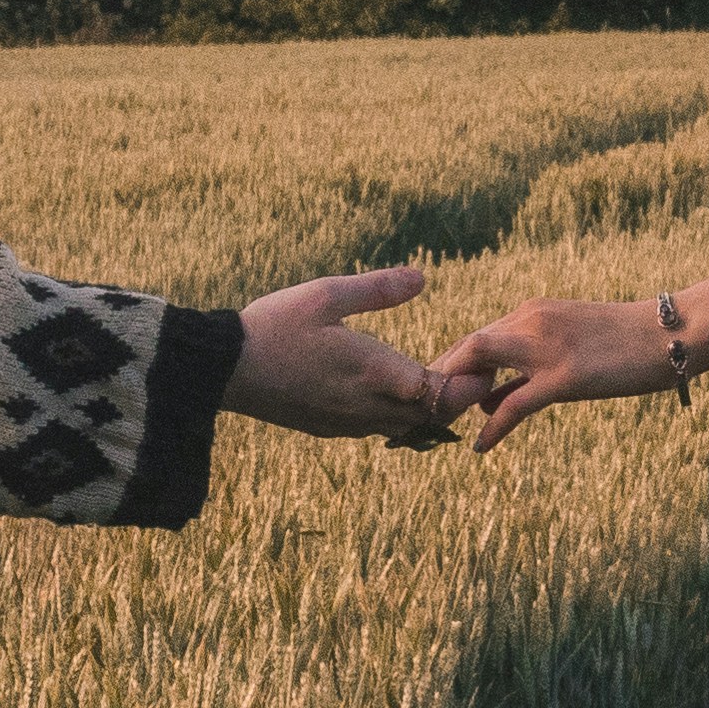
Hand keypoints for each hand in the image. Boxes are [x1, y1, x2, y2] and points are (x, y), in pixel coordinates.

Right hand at [225, 269, 474, 444]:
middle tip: (472, 375)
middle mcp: (366, 406)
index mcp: (373, 372)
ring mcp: (346, 423)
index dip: (468, 384)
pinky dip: (396, 417)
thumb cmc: (275, 325)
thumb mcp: (325, 294)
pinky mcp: (327, 429)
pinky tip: (389, 395)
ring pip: (405, 427)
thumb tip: (422, 277)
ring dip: (425, 410)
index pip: (440, 392)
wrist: (225, 369)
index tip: (483, 367)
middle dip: (454, 399)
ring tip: (435, 383)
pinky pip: (377, 430)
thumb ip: (377, 289)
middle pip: (430, 416)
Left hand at [446, 296, 687, 451]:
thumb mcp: (568, 344)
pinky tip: (480, 447)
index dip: (449, 368)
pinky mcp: (564, 376)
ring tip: (442, 427)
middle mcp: (530, 321)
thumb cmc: (625, 343)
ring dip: (454, 398)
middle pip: (465, 348)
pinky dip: (492, 426)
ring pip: (477, 365)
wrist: (670, 333)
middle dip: (439, 381)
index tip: (435, 397)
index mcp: (531, 311)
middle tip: (426, 416)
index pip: (474, 338)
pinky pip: (514, 404)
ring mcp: (545, 347)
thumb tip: (490, 396)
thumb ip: (528, 363)